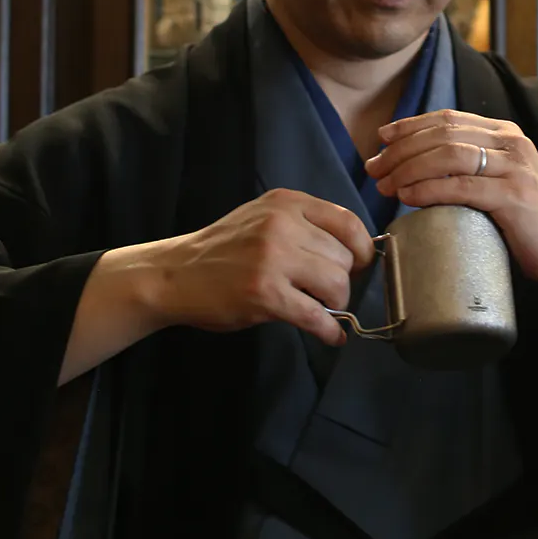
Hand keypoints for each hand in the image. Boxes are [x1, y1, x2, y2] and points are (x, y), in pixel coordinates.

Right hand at [157, 189, 376, 344]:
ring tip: (323, 309)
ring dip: (337, 304)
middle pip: (344, 257)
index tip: (359, 265)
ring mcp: (273, 259)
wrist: (175, 275)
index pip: (348, 222)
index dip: (362, 248)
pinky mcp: (265, 294)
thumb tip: (353, 251)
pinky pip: (316, 316)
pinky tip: (331, 335)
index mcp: (286, 203)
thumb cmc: (223, 250)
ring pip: (336, 284)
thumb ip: (304, 225)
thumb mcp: (263, 218)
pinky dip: (329, 330)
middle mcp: (282, 225)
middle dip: (344, 281)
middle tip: (329, 293)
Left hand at [365, 109, 537, 286]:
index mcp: (505, 134)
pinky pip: (462, 187)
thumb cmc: (528, 221)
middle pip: (442, 134)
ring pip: (448, 155)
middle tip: (374, 170)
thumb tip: (415, 170)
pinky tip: (408, 197)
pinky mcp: (515, 198)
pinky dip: (429, 190)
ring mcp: (515, 169)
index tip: (381, 141)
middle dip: (400, 150)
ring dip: (408, 168)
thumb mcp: (500, 181)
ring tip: (385, 186)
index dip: (409, 126)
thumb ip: (470, 169)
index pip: (448, 119)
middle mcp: (511, 144)